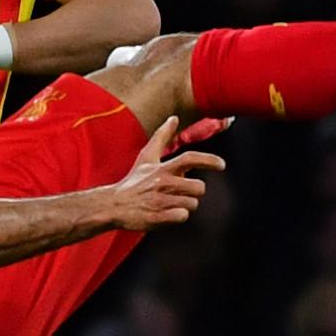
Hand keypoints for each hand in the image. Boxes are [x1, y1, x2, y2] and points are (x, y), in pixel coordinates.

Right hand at [104, 117, 225, 230]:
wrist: (113, 205)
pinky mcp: (157, 218)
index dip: (208, 160)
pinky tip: (167, 213)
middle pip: (198, 187)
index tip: (222, 165)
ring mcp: (160, 201)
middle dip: (195, 191)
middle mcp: (162, 183)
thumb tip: (173, 117)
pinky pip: (182, 217)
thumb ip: (161, 137)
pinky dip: (178, 216)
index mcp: (162, 168)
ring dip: (186, 205)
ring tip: (171, 203)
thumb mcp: (146, 157)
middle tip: (183, 192)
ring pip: (192, 204)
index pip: (189, 159)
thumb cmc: (134, 181)